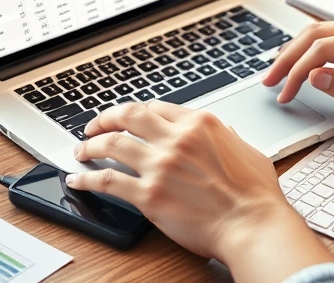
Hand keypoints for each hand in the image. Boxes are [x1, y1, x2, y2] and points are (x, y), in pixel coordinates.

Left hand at [66, 102, 333, 281]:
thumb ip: (230, 138)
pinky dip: (87, 178)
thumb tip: (226, 132)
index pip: (156, 108)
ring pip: (111, 144)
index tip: (127, 119)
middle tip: (93, 127)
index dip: (136, 112)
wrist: (252, 225)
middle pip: (127, 116)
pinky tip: (78, 179)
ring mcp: (160, 165)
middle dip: (104, 119)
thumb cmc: (255, 195)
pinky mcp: (148, 195)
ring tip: (81, 151)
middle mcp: (177, 139)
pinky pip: (107, 180)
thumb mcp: (248, 151)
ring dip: (90, 146)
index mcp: (200, 124)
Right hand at [263, 17, 333, 126]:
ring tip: (279, 73)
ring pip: (321, 32)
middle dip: (288, 57)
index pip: (321, 51)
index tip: (285, 93)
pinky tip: (303, 63)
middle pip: (314, 34)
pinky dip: (313, 49)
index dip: (297, 72)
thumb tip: (315, 76)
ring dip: (297, 52)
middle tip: (269, 81)